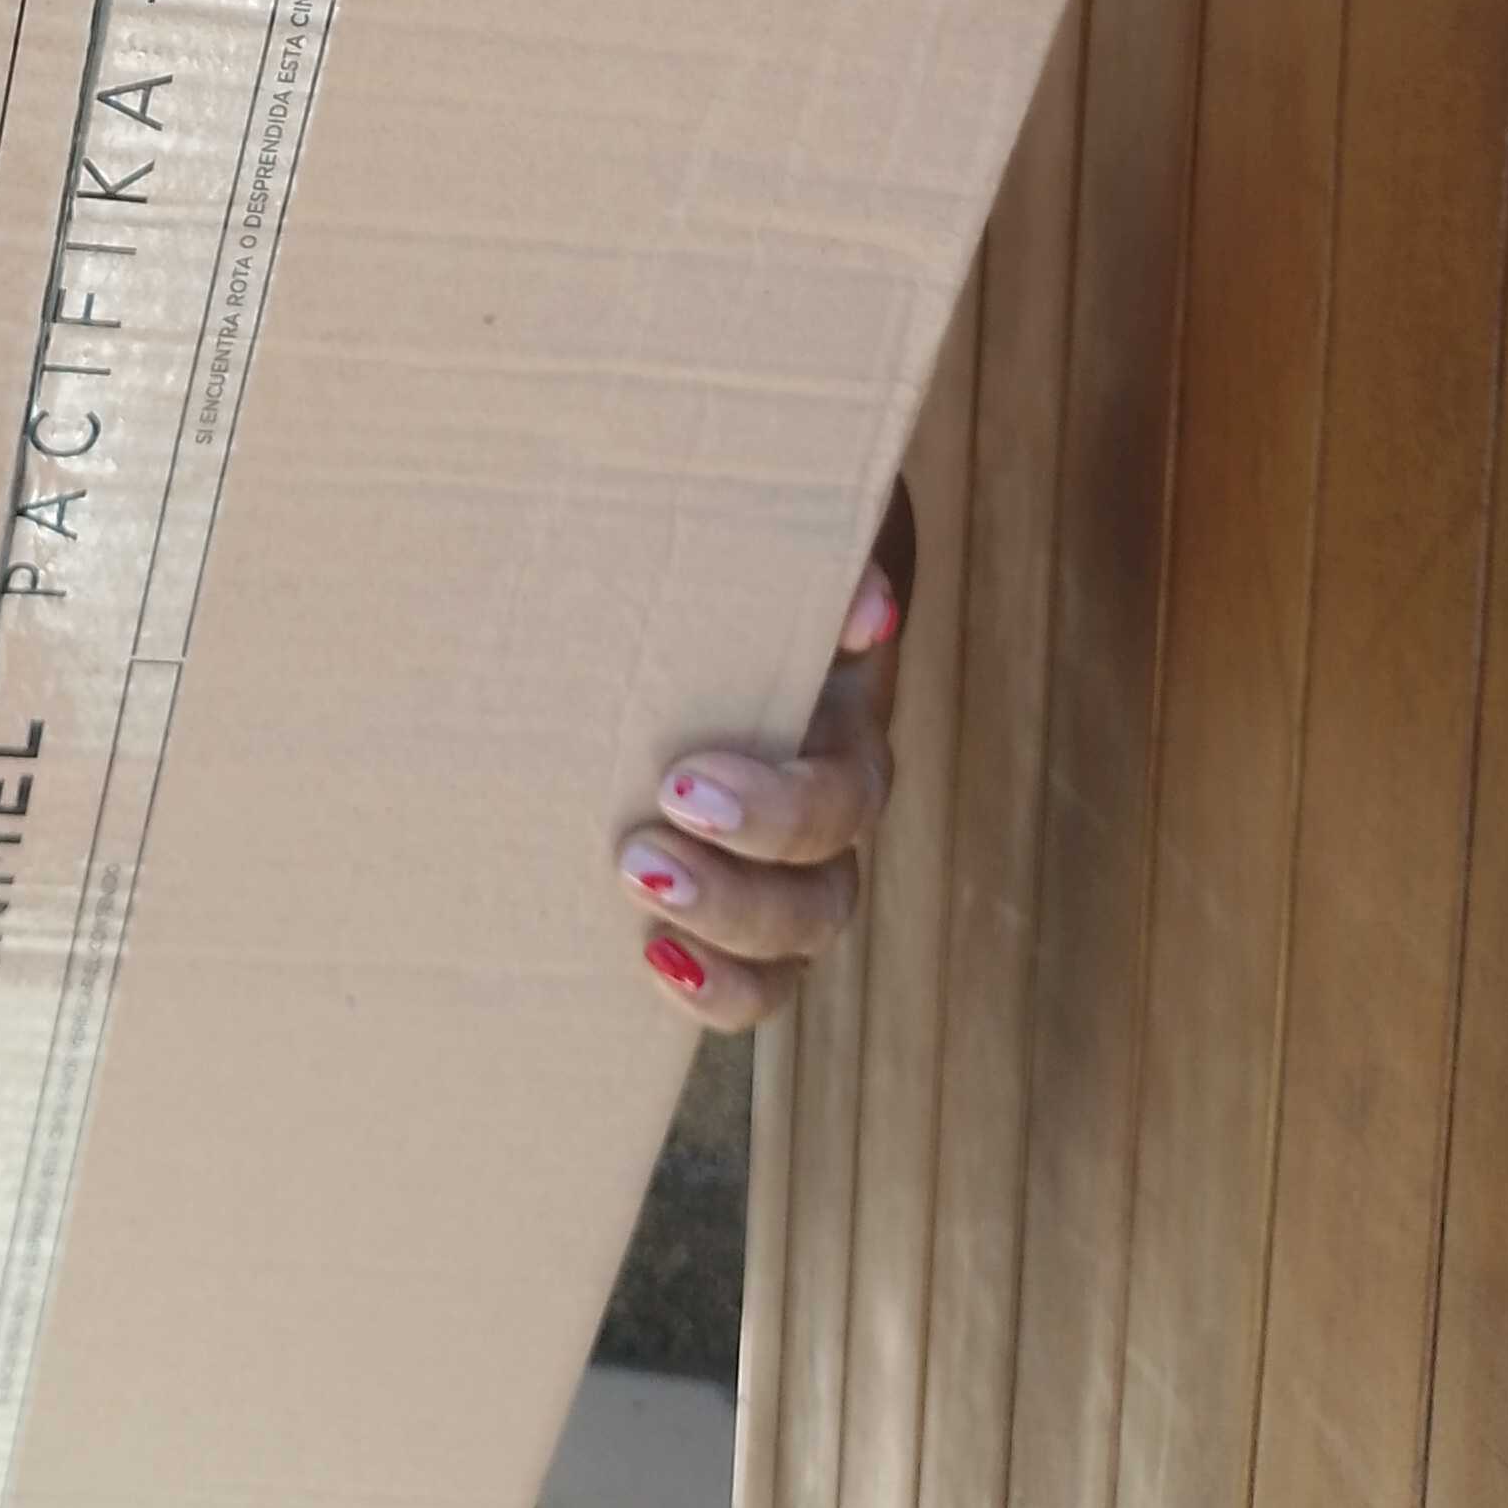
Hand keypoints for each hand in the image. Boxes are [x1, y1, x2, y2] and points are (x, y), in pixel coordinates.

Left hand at [617, 477, 914, 1029]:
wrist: (723, 539)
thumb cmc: (758, 527)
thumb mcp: (801, 523)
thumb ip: (837, 559)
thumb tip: (869, 610)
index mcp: (841, 721)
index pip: (842, 798)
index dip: (780, 813)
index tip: (685, 786)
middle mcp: (825, 800)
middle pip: (821, 894)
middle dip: (736, 894)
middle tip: (638, 855)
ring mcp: (783, 854)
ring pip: (791, 944)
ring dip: (724, 944)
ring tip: (642, 914)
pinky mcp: (729, 875)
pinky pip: (748, 967)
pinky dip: (711, 983)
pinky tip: (650, 963)